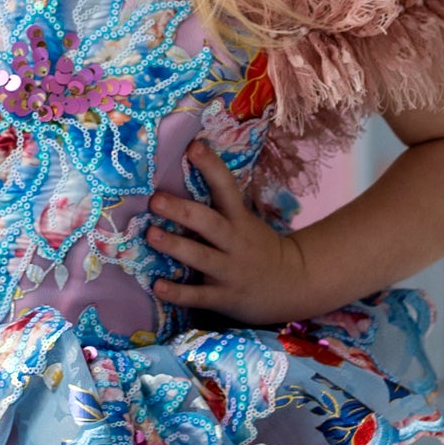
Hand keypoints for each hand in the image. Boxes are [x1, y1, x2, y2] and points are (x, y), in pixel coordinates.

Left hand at [147, 146, 311, 329]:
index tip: (193, 147)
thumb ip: (218, 208)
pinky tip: (157, 286)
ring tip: (151, 235)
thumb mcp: (245, 222)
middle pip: (207, 222)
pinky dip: (177, 292)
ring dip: (175, 246)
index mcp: (239, 219)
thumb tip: (178, 180)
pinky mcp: (224, 297)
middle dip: (181, 210)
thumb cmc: (257, 247)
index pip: (226, 187)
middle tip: (155, 199)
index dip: (210, 166)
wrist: (293, 284)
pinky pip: (197, 296)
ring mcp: (229, 271)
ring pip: (200, 257)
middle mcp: (234, 242)